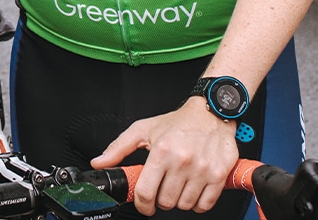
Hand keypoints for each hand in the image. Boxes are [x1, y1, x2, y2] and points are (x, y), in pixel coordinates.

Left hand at [89, 100, 237, 215]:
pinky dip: (197, 203)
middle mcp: (182, 161)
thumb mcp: (143, 129)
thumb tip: (99, 162)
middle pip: (165, 202)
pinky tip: (193, 188)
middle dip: (161, 198)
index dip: (142, 204)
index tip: (144, 204)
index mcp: (161, 150)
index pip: (145, 192)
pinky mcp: (219, 176)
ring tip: (179, 183)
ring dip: (179, 200)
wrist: (210, 112)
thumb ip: (118, 148)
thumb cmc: (177, 123)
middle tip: (163, 186)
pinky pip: (204, 205)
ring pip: (184, 205)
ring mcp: (202, 169)